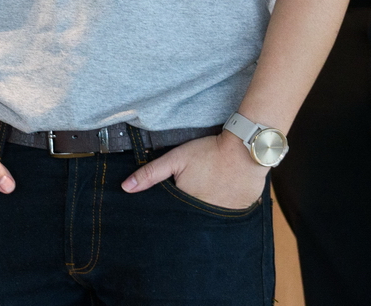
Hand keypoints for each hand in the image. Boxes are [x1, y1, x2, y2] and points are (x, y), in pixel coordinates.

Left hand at [122, 130, 265, 208]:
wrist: (245, 150)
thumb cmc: (208, 152)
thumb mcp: (176, 159)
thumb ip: (150, 174)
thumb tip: (125, 188)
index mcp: (185, 205)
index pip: (173, 214)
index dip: (172, 207)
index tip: (176, 196)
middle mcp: (203, 217)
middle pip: (190, 219)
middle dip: (188, 211)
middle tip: (195, 191)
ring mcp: (223, 217)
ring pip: (209, 220)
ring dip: (206, 211)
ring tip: (210, 192)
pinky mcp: (239, 214)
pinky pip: (228, 218)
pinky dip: (224, 210)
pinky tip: (223, 195)